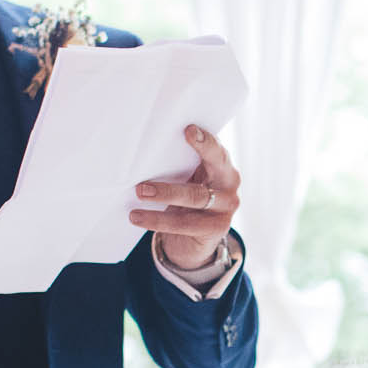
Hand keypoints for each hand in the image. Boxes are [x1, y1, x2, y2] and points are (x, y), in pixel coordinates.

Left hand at [130, 125, 240, 269]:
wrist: (195, 238)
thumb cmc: (188, 196)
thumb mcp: (189, 178)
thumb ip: (180, 163)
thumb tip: (147, 150)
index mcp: (223, 165)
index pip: (216, 150)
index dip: (205, 141)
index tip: (188, 130)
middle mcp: (229, 184)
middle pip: (208, 176)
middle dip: (185, 161)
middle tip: (149, 173)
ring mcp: (225, 208)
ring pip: (195, 198)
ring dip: (165, 194)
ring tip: (140, 192)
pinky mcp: (215, 229)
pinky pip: (183, 224)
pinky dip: (158, 220)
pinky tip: (137, 216)